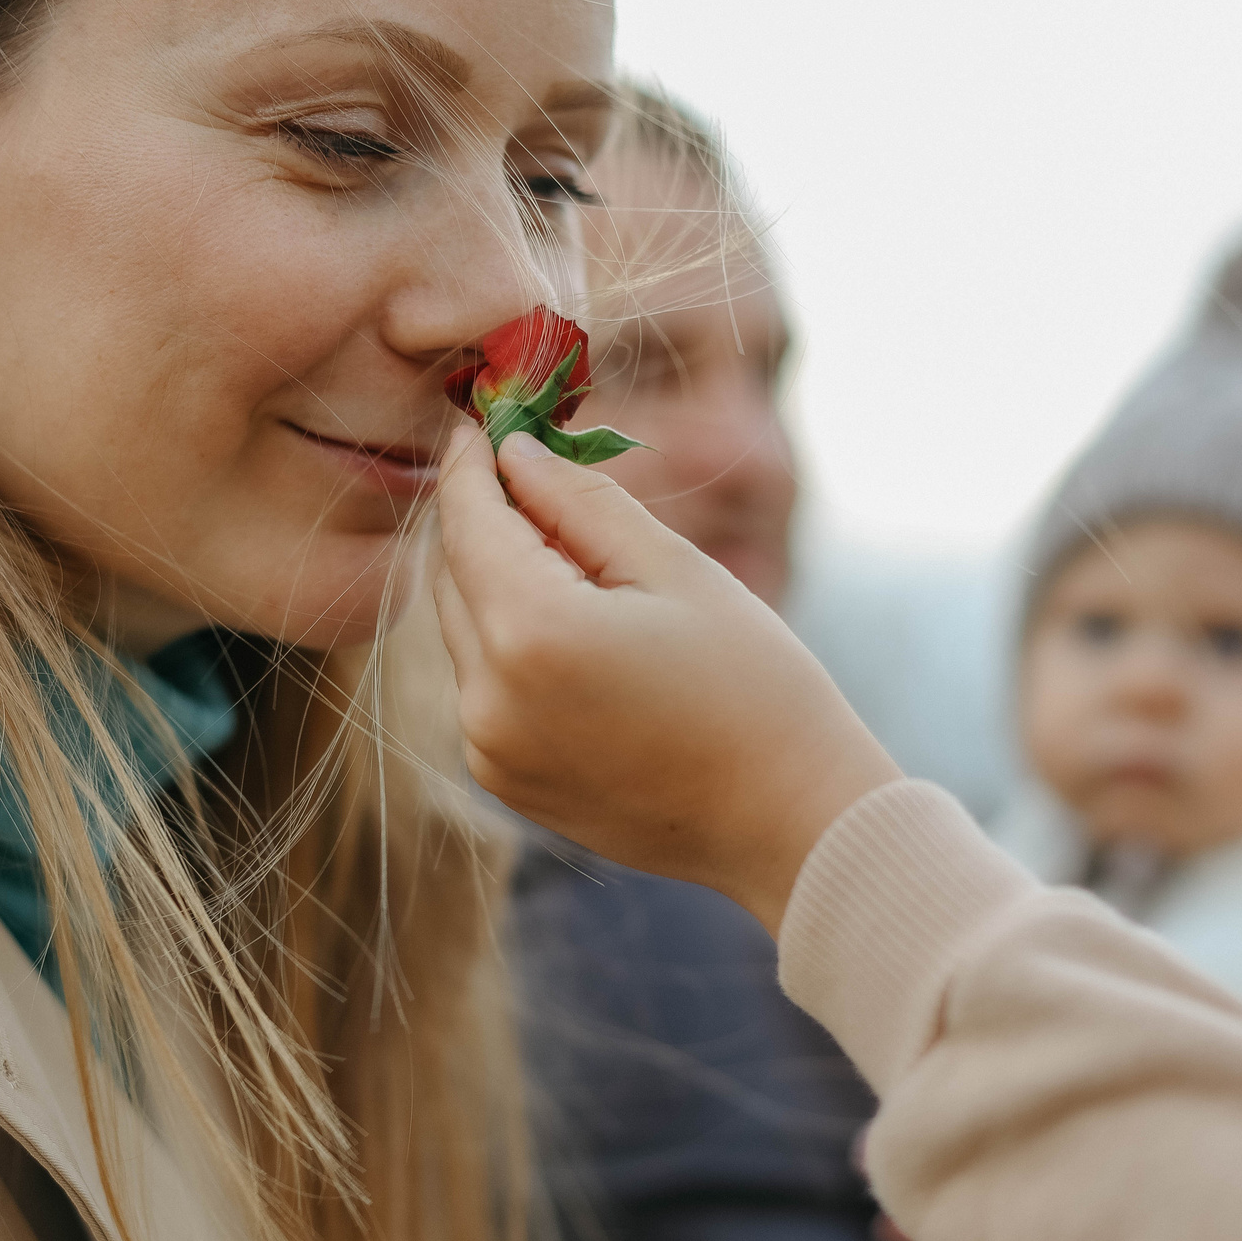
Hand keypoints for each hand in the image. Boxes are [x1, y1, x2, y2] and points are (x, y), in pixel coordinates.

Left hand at [432, 425, 900, 932]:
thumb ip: (578, 500)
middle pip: (454, 574)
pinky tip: (581, 635)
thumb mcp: (673, 568)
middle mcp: (488, 696)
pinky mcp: (502, 780)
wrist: (787, 820)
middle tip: (536, 474)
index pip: (468, 520)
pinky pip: (483, 686)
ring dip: (498, 582)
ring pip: (464, 630)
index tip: (479, 420)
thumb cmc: (754, 686)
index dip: (470, 462)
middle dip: (487, 518)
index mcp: (532, 632)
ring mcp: (488, 748)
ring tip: (579, 560)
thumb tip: (513, 452)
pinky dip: (510, 644)